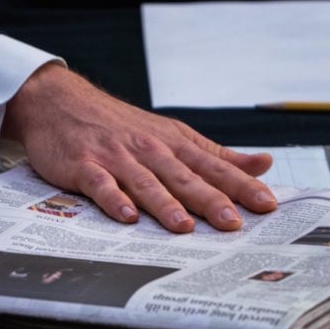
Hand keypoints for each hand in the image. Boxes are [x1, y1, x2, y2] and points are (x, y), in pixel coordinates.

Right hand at [2, 63, 276, 232]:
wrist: (62, 102)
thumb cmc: (122, 126)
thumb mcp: (174, 135)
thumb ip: (217, 156)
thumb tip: (263, 164)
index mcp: (176, 145)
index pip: (216, 168)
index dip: (242, 186)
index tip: (267, 204)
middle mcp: (151, 150)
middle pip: (185, 178)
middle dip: (211, 200)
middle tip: (233, 223)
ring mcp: (118, 158)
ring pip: (147, 183)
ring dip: (165, 204)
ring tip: (184, 227)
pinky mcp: (86, 166)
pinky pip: (101, 184)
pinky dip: (114, 199)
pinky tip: (127, 216)